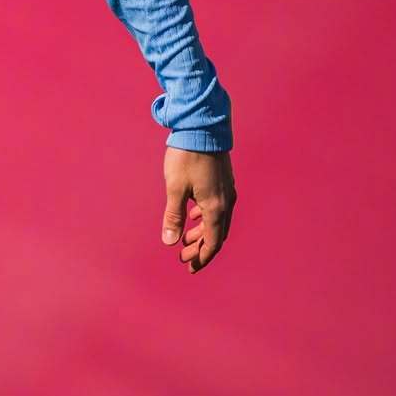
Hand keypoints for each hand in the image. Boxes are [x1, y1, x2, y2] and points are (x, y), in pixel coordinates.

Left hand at [161, 147, 235, 271]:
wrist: (202, 127)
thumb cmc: (186, 157)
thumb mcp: (174, 188)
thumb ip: (173, 216)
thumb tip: (169, 241)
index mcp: (215, 207)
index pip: (212, 241)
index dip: (202, 257)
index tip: (190, 267)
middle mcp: (225, 201)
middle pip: (216, 234)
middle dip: (200, 248)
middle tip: (184, 258)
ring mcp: (226, 191)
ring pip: (216, 220)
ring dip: (201, 233)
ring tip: (185, 239)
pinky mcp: (222, 182)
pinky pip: (216, 208)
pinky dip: (204, 217)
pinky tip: (192, 215)